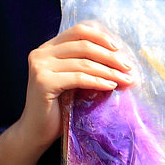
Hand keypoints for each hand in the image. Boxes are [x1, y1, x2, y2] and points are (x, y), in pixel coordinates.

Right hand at [0, 22, 134, 164]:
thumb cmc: (58, 107)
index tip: (119, 48)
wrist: (36, 132)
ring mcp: (40, 67)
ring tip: (125, 79)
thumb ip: (85, 63)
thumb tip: (120, 56)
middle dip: (110, 56)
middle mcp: (41, 53)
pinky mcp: (43, 82)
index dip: (101, 37)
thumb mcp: (73, 79)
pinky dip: (98, 81)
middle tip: (128, 67)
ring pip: (84, 62)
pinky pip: (79, 78)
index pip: (78, 31)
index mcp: (48, 48)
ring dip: (109, 71)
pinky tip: (111, 87)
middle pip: (84, 45)